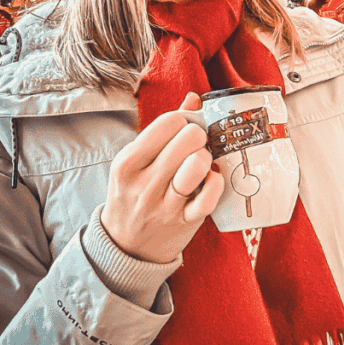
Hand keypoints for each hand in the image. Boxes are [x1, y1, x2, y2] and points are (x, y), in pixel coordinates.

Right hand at [101, 92, 224, 263]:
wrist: (125, 246)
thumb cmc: (134, 194)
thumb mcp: (135, 161)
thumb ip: (162, 129)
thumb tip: (193, 98)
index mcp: (128, 162)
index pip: (168, 122)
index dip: (185, 119)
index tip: (186, 127)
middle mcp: (144, 183)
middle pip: (188, 139)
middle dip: (199, 135)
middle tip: (197, 143)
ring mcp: (164, 204)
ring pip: (198, 165)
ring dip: (207, 157)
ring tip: (203, 161)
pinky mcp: (184, 222)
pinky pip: (210, 196)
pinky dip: (216, 183)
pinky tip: (212, 179)